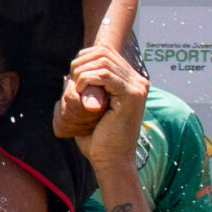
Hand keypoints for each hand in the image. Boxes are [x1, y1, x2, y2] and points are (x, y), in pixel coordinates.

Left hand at [68, 46, 147, 167]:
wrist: (111, 161)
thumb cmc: (99, 137)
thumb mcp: (92, 105)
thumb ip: (89, 84)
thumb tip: (74, 66)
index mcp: (131, 80)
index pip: (105, 50)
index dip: (84, 57)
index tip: (73, 76)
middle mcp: (139, 80)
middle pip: (103, 52)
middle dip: (80, 63)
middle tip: (72, 83)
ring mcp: (138, 87)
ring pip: (102, 61)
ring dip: (81, 72)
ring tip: (76, 89)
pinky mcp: (133, 95)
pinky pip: (104, 74)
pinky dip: (87, 80)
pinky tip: (82, 93)